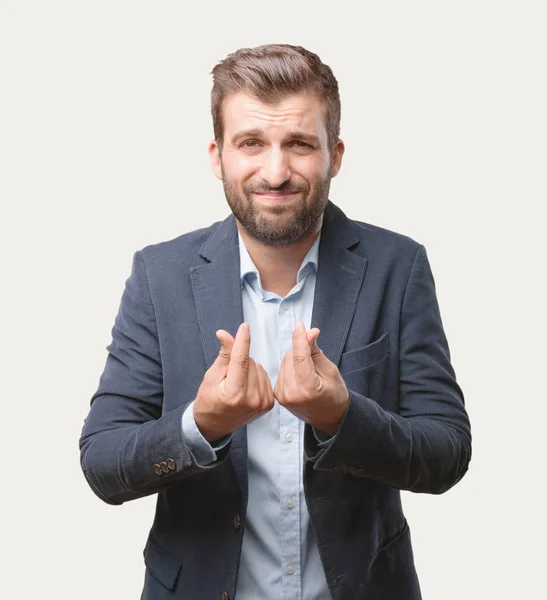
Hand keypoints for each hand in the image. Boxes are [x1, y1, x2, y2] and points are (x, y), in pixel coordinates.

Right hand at [193, 322, 273, 441]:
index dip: (242, 341)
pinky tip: (246, 386)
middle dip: (239, 361)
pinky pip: (264, 376)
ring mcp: (262, 403)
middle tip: (228, 376)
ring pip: (259, 367)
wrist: (214, 425)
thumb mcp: (211, 376)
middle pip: (250, 362)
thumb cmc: (209, 400)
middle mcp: (251, 400)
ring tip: (236, 383)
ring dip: (248, 369)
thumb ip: (223, 355)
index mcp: (235, 394)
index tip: (245, 326)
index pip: (241, 360)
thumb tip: (226, 334)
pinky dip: (255, 376)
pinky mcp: (268, 404)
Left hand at [274, 322, 348, 435]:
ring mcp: (283, 396)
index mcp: (308, 389)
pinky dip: (290, 368)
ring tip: (309, 371)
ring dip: (295, 359)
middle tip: (314, 358)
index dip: (299, 338)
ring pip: (284, 362)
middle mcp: (292, 394)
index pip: (299, 357)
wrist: (329, 417)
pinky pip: (281, 370)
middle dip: (300, 350)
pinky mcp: (278, 395)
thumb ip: (315, 351)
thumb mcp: (330, 370)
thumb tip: (309, 332)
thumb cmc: (334, 394)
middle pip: (291, 357)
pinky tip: (300, 376)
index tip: (300, 325)